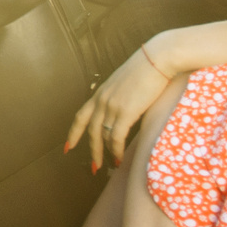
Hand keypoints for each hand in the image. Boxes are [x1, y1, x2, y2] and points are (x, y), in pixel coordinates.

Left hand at [66, 37, 179, 171]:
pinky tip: (119, 158)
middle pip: (91, 132)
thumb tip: (124, 111)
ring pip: (104, 137)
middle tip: (94, 168)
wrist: (158, 59)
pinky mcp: (125, 112)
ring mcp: (112, 106)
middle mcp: (102, 100)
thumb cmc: (148, 69)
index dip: (73, 134)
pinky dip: (116, 150)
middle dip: (92, 152)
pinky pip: (116, 137)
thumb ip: (120, 97)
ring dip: (108, 152)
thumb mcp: (126, 83)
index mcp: (100, 93)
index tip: (68, 147)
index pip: (81, 117)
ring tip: (113, 164)